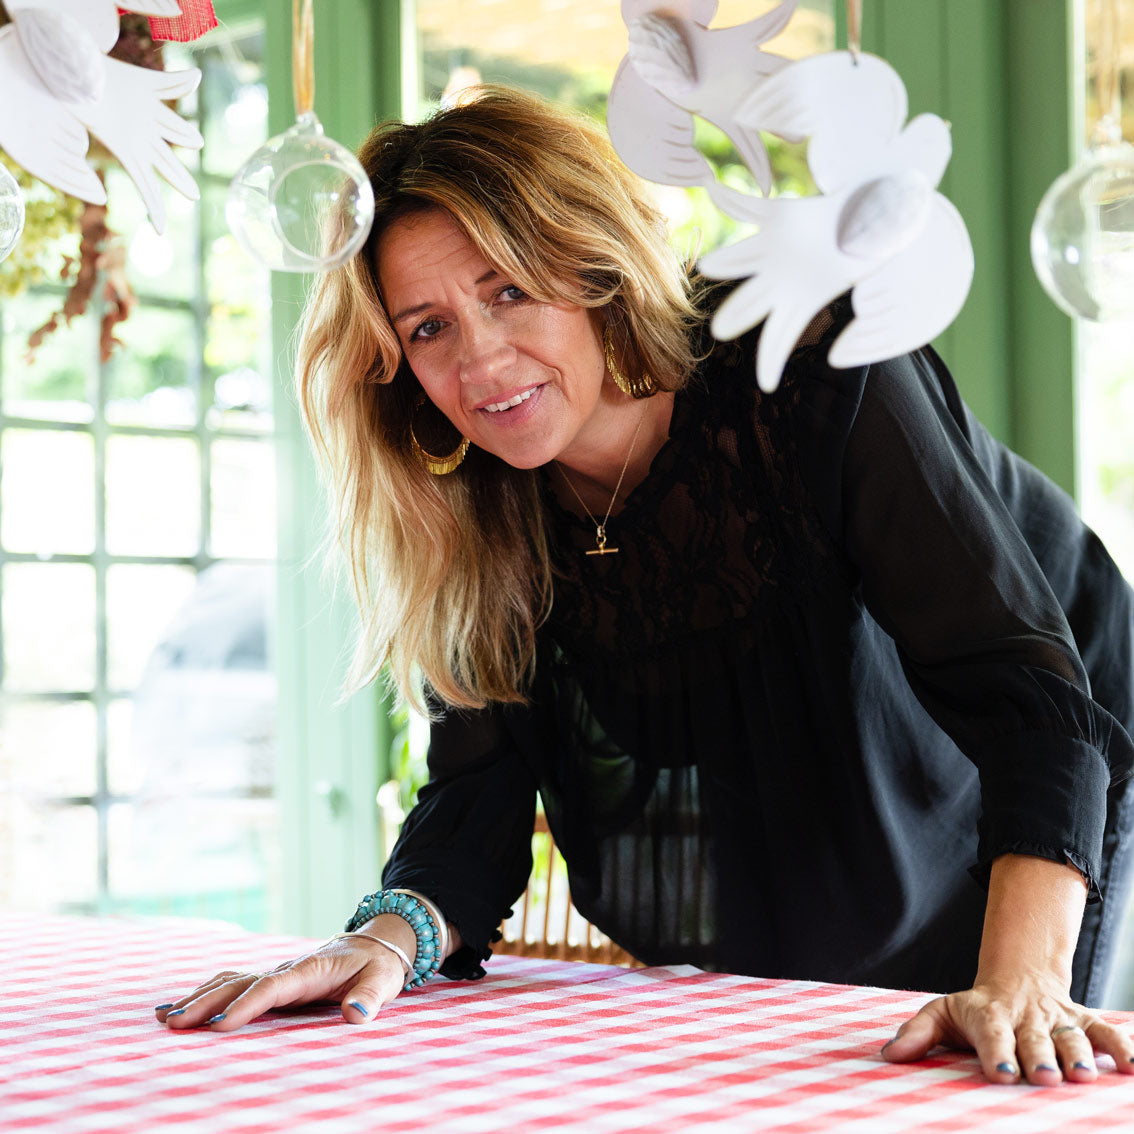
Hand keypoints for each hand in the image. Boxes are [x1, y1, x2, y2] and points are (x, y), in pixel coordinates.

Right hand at [154, 933, 408, 1031]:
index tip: (220, 1025)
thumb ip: (370, 996)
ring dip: (199, 997)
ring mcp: (277, 974)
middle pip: (240, 982)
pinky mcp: (273, 981)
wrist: (375, 945)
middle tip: (173, 1023)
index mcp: (311, 969)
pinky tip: (182, 1008)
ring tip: (165, 1017)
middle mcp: (287, 969)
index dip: (247, 1004)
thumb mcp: (383, 980)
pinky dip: (207, 993)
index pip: (274, 986)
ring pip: (231, 981)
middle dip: (207, 1002)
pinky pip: (234, 985)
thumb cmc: (379, 966)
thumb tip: (356, 1014)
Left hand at [882, 970, 1133, 1084]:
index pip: (991, 1033)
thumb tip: (889, 1055)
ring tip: (1083, 1077)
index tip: (1000, 1072)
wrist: (1017, 977)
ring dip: (1079, 1056)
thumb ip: (918, 1033)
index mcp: (988, 1014)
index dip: (996, 1051)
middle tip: (1044, 1078)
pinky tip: (1132, 1067)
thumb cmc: (975, 1008)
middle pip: (1034, 1038)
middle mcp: (1025, 1017)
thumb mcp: (942, 1012)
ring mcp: (1057, 1019)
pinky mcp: (1083, 1021)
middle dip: (1039, 1058)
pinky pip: (1105, 1033)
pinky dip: (1121, 1048)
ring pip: (1071, 1037)